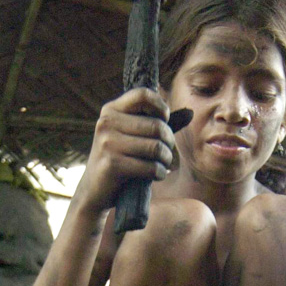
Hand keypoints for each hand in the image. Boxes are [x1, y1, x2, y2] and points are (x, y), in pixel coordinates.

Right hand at [76, 88, 175, 213]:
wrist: (94, 191)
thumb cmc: (120, 160)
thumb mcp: (131, 136)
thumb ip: (155, 123)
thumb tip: (190, 113)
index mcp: (111, 110)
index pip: (143, 95)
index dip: (161, 107)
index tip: (165, 122)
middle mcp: (106, 123)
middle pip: (156, 125)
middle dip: (168, 141)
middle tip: (166, 152)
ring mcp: (107, 143)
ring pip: (156, 147)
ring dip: (166, 159)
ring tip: (162, 164)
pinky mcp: (112, 164)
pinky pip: (150, 166)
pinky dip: (159, 173)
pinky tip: (156, 175)